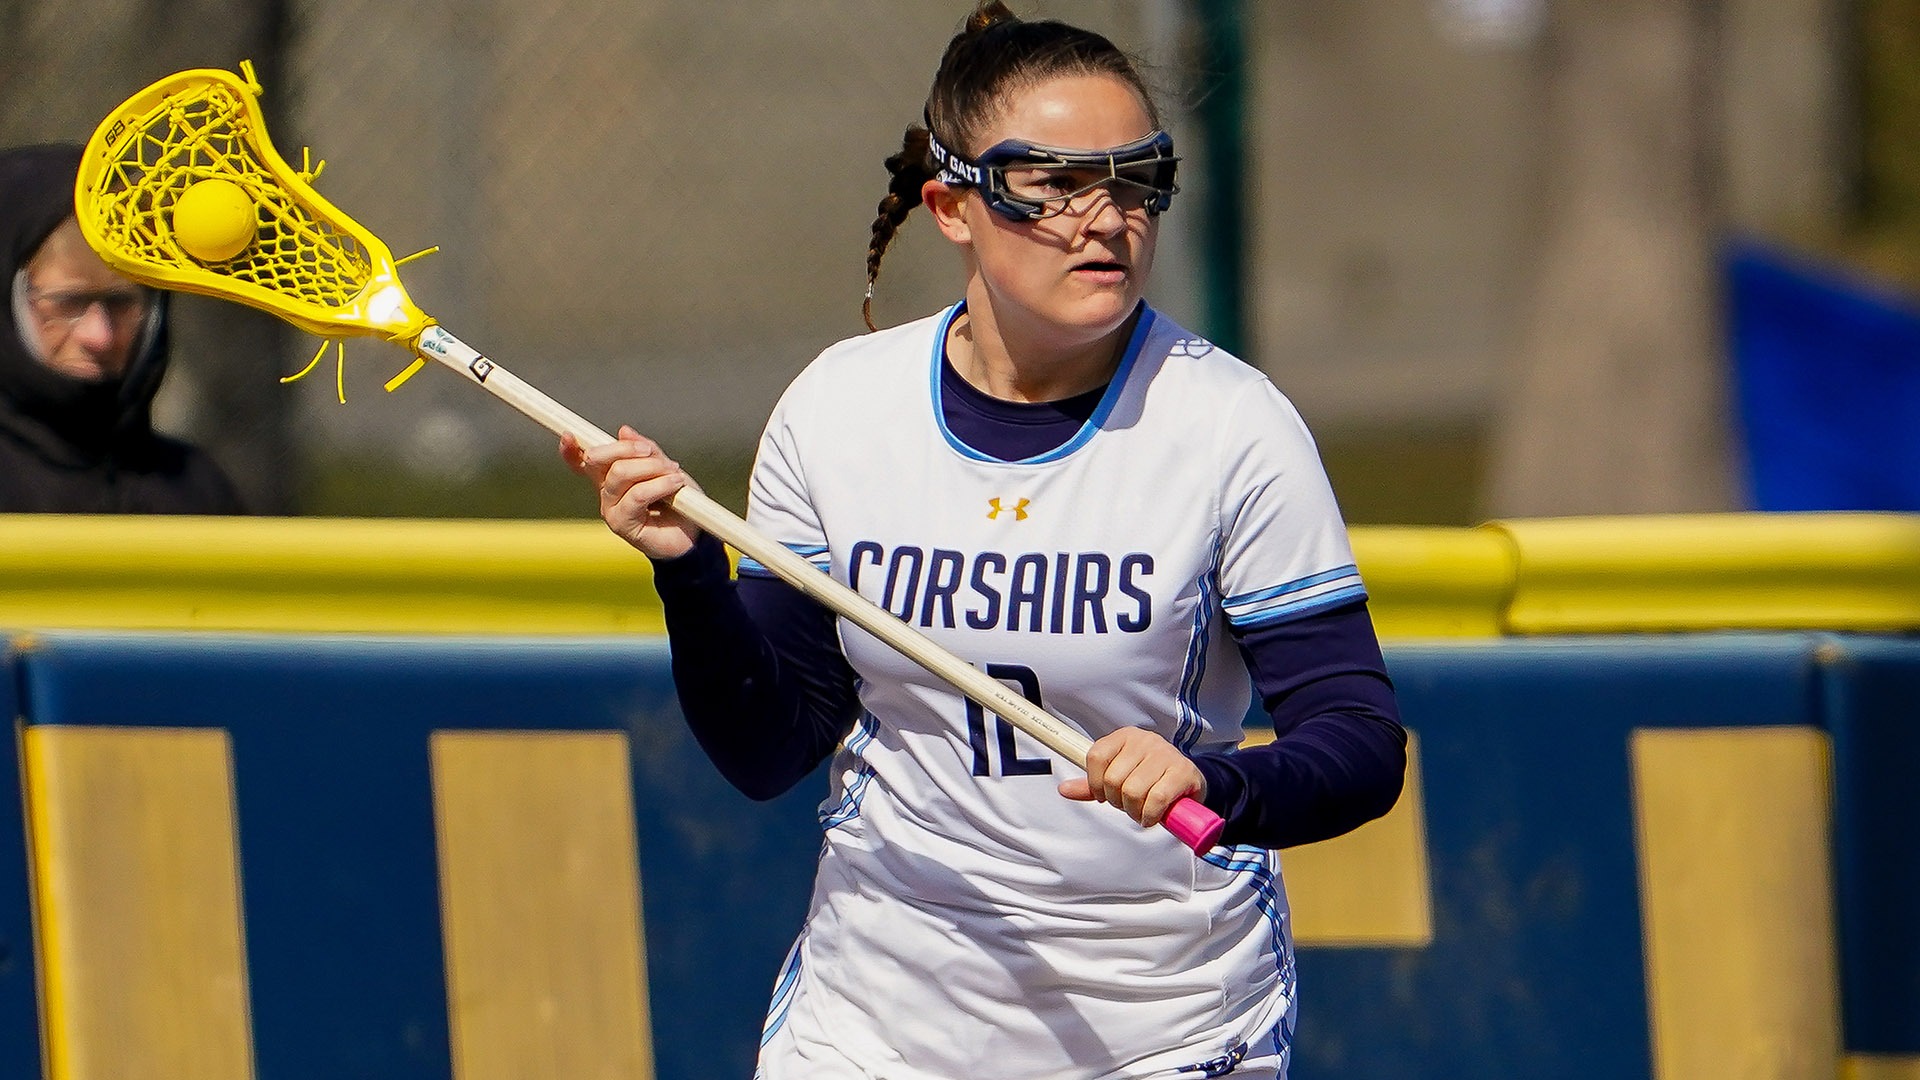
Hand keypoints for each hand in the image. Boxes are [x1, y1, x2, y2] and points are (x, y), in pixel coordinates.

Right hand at [559, 425, 700, 558]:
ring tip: (675, 474)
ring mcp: (611, 509)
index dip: (571, 449)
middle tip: (651, 452)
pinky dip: (660, 484)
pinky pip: (637, 494)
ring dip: (652, 467)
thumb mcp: (665, 467)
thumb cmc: (678, 500)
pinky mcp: (622, 525)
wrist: (693, 535)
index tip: (568, 434)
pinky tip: (676, 484)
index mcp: (610, 477)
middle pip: (597, 459)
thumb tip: (623, 431)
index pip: (582, 462)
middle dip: (626, 448)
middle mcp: (605, 492)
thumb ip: (646, 451)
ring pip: (620, 473)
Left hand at [1058, 727, 1206, 829]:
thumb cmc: (1150, 780)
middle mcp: (1144, 740)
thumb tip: (1063, 789)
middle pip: (1113, 779)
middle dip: (1117, 802)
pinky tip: (1152, 816)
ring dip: (1134, 811)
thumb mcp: (1119, 778)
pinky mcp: (1183, 771)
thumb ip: (1092, 785)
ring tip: (1141, 811)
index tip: (1103, 796)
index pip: (1096, 756)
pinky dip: (1150, 814)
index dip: (1095, 783)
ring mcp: (1165, 754)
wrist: (1190, 782)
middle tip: (1128, 806)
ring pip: (1133, 791)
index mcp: (1124, 737)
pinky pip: (1156, 798)